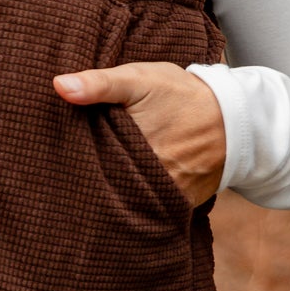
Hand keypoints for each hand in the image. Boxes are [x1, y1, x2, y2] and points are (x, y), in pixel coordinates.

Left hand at [53, 61, 225, 206]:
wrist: (234, 117)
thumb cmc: (181, 94)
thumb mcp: (140, 79)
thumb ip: (99, 83)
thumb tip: (58, 85)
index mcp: (133, 145)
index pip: (89, 163)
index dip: (71, 163)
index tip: (54, 161)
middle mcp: (151, 175)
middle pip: (106, 186)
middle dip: (89, 182)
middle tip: (65, 180)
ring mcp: (166, 193)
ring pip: (126, 201)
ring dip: (111, 196)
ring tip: (87, 192)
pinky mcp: (179, 204)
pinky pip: (150, 211)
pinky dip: (136, 206)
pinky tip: (122, 198)